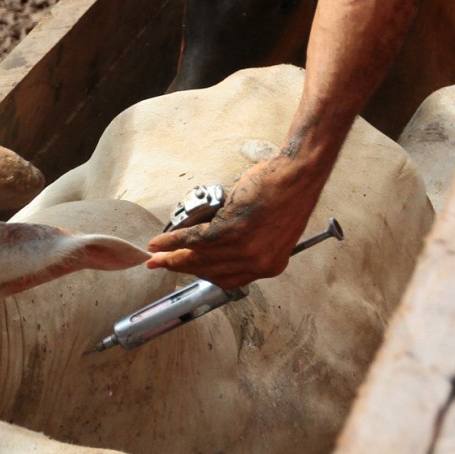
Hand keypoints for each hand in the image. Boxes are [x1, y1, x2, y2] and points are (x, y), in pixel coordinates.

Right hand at [146, 153, 328, 287]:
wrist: (297, 174)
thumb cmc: (287, 193)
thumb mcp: (270, 230)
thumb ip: (246, 244)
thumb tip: (214, 245)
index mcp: (268, 265)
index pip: (227, 278)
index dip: (200, 274)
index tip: (185, 270)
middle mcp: (257, 262)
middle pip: (209, 271)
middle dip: (180, 268)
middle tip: (161, 265)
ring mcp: (244, 249)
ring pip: (199, 257)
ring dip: (172, 256)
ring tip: (157, 254)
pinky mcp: (232, 230)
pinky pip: (196, 240)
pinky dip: (175, 241)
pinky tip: (162, 242)